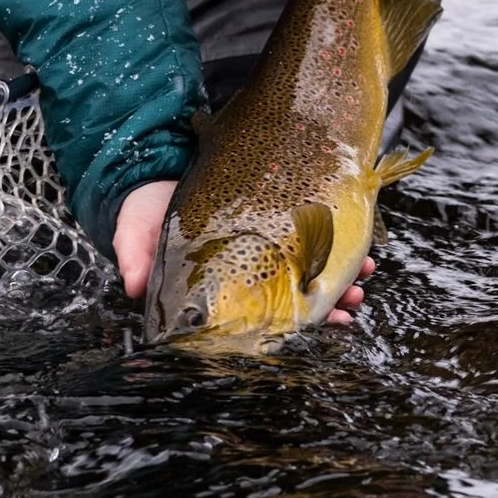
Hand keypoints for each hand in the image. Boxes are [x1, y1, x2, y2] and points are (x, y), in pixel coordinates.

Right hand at [113, 180, 375, 323]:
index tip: (322, 323)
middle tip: (352, 302)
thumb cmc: (147, 211)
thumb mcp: (134, 231)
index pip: (258, 316)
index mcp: (217, 288)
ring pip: (308, 269)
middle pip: (292, 299)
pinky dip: (334, 237)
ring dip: (339, 275)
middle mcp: (244, 274)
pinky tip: (355, 238)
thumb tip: (134, 286)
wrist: (155, 172)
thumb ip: (134, 256)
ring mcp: (262, 246)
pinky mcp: (273, 217)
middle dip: (327, 305)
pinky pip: (309, 233)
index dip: (291, 324)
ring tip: (364, 274)